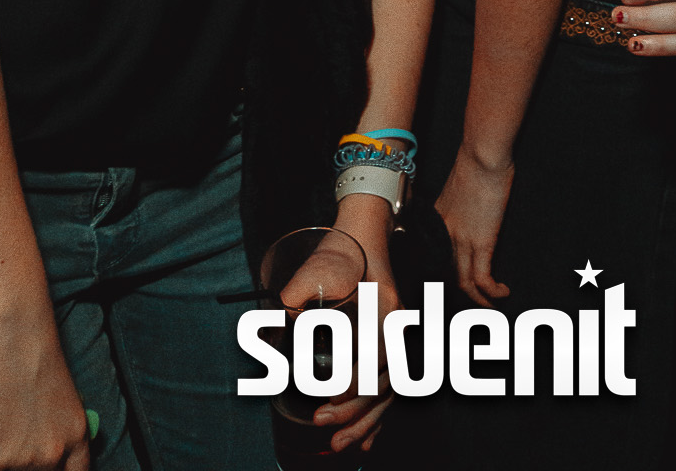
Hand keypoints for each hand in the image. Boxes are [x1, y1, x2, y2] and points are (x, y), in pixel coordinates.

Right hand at [0, 321, 89, 468]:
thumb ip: (53, 429)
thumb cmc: (33, 351)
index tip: (47, 467)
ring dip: (1, 462)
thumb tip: (36, 448)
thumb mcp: (60, 397)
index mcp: (77, 435)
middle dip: (25, 465)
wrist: (14, 334)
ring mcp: (25, 460)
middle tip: (15, 443)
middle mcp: (55, 453)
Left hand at [283, 203, 398, 456]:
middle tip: (323, 424)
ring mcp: (397, 335)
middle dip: (355, 411)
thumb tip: (277, 320)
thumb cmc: (342, 248)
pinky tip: (366, 440)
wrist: (365, 231)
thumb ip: (299, 291)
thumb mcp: (320, 263)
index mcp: (383, 308)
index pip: (375, 356)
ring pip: (390, 390)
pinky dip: (379, 417)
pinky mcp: (391, 344)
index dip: (354, 384)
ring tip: (340, 445)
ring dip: (367, 422)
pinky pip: (391, 386)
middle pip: (384, 380)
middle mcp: (396, 325)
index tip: (328, 399)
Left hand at [435, 145, 513, 303]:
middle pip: (445, 277)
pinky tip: (503, 292)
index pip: (431, 261)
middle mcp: (444, 235)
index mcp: (436, 222)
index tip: (450, 293)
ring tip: (492, 307)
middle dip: (458, 297)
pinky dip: (493, 292)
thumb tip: (469, 219)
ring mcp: (462, 239)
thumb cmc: (475, 164)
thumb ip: (458, 208)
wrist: (483, 154)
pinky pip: (483, 278)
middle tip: (473, 307)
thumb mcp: (458, 189)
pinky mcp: (482, 240)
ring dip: (479, 301)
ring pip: (463, 283)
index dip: (440, 281)